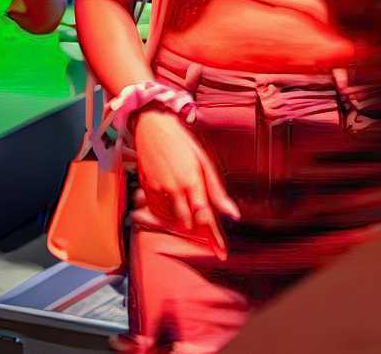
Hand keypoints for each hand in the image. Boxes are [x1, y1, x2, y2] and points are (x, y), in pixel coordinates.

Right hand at [131, 110, 236, 243]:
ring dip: (185, 221)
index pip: (206, 218)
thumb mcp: (205, 163)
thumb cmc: (183, 142)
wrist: (152, 126)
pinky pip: (160, 211)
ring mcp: (158, 190)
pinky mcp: (147, 189)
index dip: (214, 238)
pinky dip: (170, 213)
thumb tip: (233, 214)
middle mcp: (175, 189)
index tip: (221, 254)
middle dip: (200, 231)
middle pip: (190, 223)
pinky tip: (176, 204)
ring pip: (174, 219)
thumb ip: (217, 191)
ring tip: (191, 211)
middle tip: (212, 239)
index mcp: (193, 182)